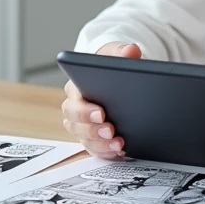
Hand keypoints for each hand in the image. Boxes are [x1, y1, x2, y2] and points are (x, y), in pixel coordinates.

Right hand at [60, 42, 141, 158]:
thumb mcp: (116, 54)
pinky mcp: (93, 138)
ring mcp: (83, 125)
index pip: (74, 99)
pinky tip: (120, 152)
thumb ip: (121, 51)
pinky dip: (106, 153)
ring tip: (119, 143)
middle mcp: (75, 108)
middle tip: (111, 130)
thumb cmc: (110, 66)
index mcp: (76, 87)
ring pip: (83, 139)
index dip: (84, 109)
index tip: (101, 112)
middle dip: (92, 129)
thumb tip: (130, 51)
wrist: (118, 79)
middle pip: (74, 123)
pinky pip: (94, 150)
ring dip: (100, 144)